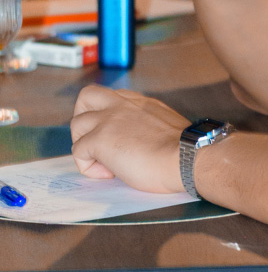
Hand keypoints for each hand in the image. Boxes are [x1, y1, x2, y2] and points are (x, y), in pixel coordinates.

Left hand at [71, 85, 187, 191]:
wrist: (185, 157)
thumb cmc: (184, 150)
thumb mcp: (167, 125)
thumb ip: (149, 125)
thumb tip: (144, 141)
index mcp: (140, 102)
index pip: (113, 98)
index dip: (110, 116)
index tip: (121, 135)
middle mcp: (122, 105)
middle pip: (87, 96)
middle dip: (84, 117)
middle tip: (97, 140)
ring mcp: (108, 120)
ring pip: (76, 123)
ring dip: (84, 144)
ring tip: (102, 161)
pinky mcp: (99, 139)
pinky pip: (79, 152)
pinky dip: (88, 167)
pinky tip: (108, 175)